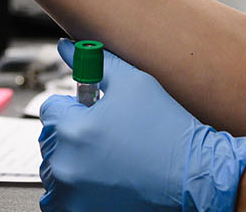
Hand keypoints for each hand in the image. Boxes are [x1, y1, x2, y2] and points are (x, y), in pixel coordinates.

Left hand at [39, 40, 245, 211]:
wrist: (195, 174)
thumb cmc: (168, 130)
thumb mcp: (133, 83)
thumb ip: (94, 62)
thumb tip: (67, 48)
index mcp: (73, 129)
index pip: (50, 110)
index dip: (74, 108)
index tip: (92, 113)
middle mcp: (67, 165)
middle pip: (50, 140)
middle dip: (71, 134)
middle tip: (105, 135)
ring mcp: (72, 195)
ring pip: (54, 170)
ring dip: (71, 162)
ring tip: (106, 158)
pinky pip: (59, 201)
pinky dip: (72, 192)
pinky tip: (99, 181)